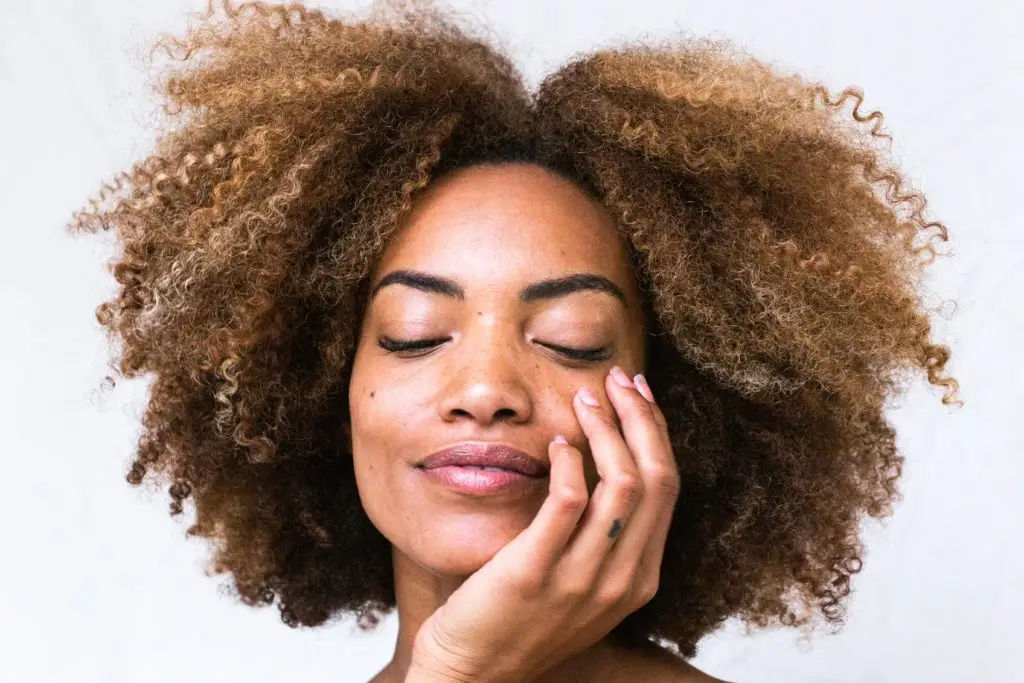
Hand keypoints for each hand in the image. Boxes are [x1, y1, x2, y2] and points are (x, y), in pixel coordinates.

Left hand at [407, 366, 680, 682]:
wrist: (473, 674)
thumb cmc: (522, 620)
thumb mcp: (583, 582)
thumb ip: (603, 534)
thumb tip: (604, 460)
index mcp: (640, 577)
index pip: (667, 488)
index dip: (657, 432)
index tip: (638, 393)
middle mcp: (622, 579)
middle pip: (656, 479)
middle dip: (641, 417)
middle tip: (617, 378)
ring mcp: (581, 580)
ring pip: (623, 485)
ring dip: (607, 429)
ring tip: (585, 397)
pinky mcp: (535, 573)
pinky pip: (568, 502)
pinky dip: (569, 461)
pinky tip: (557, 440)